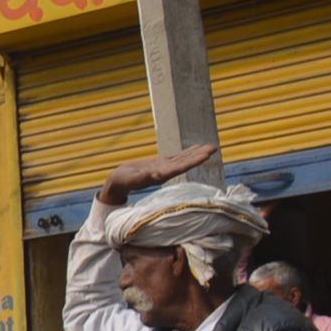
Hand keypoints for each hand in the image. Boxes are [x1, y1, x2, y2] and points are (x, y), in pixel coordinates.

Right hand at [99, 144, 217, 203]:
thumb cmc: (121, 181)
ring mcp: (164, 168)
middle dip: (199, 156)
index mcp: (160, 176)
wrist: (117, 183)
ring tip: (211, 147)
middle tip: (213, 148)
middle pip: (185, 163)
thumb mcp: (129, 179)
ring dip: (197, 153)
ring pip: (184, 159)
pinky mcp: (161, 164)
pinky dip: (188, 152)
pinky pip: (177, 157)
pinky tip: (197, 147)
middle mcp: (165, 172)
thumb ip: (140, 177)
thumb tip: (153, 174)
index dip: (193, 161)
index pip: (180, 168)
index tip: (205, 156)